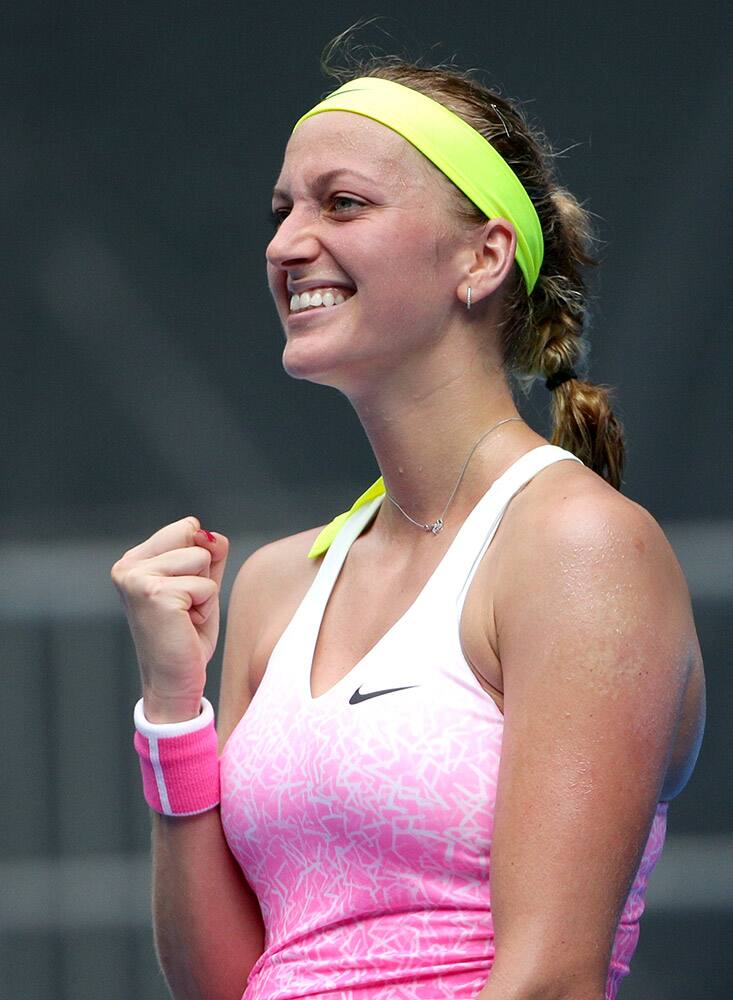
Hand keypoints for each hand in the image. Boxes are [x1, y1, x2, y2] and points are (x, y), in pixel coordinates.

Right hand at [111, 515, 228, 720]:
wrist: (174, 683)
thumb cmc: (187, 636)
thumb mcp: (201, 586)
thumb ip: (208, 554)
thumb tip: (209, 534)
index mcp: (134, 560)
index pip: (187, 528)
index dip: (199, 563)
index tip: (182, 596)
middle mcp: (128, 565)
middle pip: (195, 539)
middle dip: (203, 575)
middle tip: (185, 610)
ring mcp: (137, 578)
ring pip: (202, 559)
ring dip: (205, 592)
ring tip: (185, 617)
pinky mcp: (154, 593)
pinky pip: (206, 585)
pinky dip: (206, 608)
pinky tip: (185, 626)